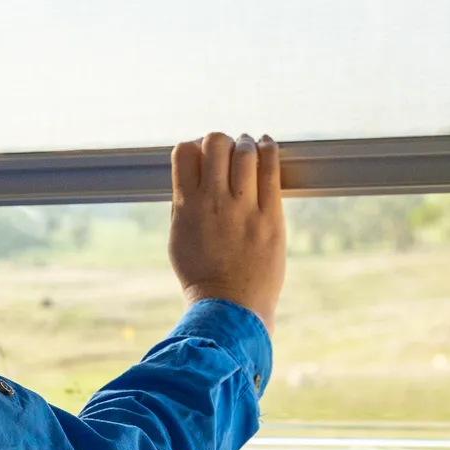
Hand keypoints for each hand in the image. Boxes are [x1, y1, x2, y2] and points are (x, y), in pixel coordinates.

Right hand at [168, 132, 285, 332]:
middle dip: (220, 142)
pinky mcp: (271, 217)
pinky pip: (271, 169)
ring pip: (244, 151)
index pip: (184, 151)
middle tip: (227, 152)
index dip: (193, 148)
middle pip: (215, 143)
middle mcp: (213, 201)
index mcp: (186, 206)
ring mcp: (243, 208)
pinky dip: (269, 150)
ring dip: (246, 143)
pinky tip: (267, 146)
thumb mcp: (178, 237)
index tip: (203, 157)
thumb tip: (190, 176)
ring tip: (248, 148)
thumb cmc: (202, 276)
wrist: (229, 307)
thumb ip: (184, 204)